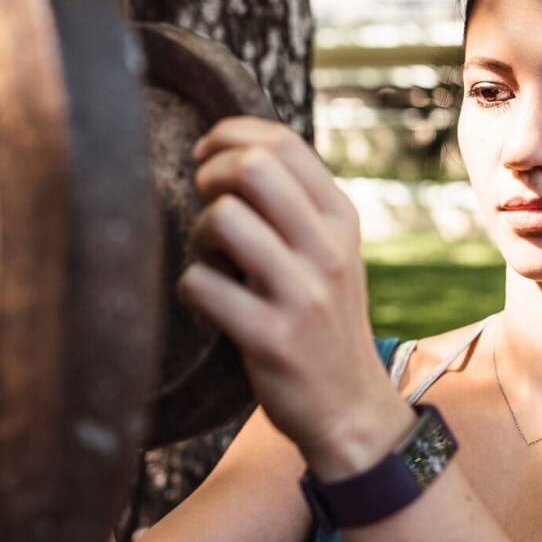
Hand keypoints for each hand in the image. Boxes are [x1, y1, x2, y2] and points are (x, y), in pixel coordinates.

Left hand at [181, 117, 412, 477]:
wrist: (349, 406)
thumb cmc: (323, 317)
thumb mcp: (330, 251)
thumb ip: (294, 203)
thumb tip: (230, 151)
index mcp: (341, 218)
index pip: (283, 143)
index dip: (231, 135)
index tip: (207, 155)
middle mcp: (328, 249)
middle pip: (254, 167)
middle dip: (212, 174)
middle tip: (206, 203)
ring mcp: (302, 293)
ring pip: (224, 218)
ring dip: (199, 232)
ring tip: (212, 258)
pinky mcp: (270, 337)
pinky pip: (202, 284)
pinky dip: (192, 287)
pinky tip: (210, 301)